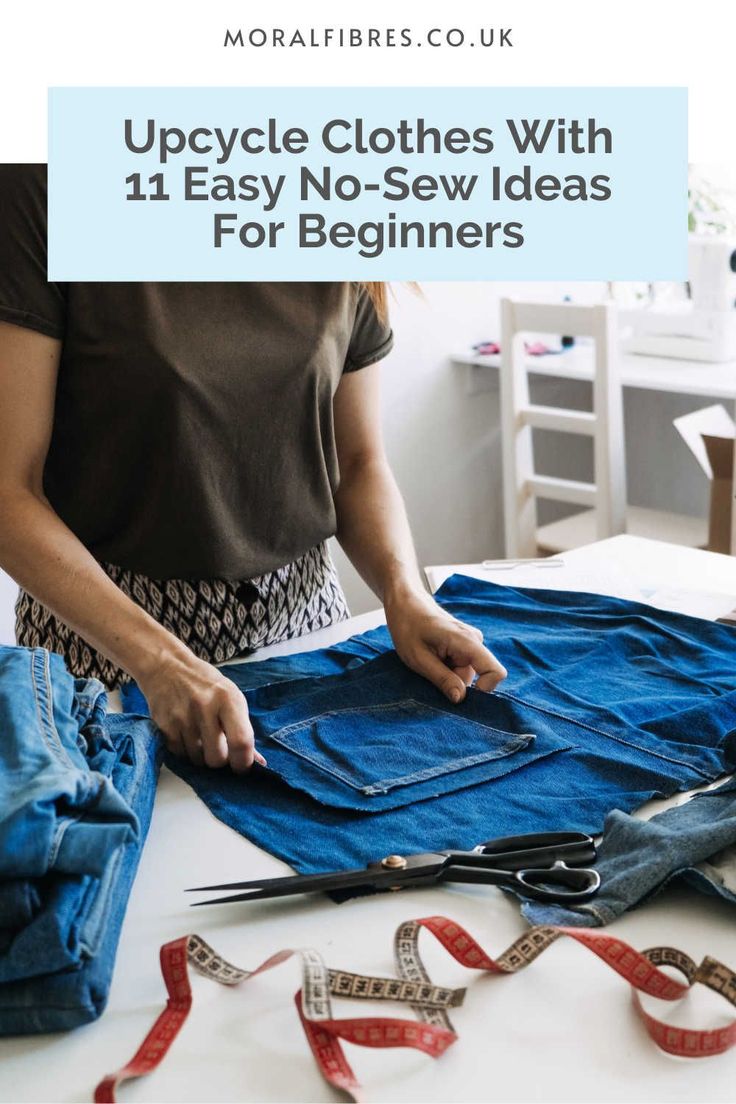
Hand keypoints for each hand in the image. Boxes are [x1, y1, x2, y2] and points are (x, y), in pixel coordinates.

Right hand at [135, 645, 265, 771]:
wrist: (168, 668)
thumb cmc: (207, 685)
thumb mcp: (231, 698)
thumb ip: (244, 729)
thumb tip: (258, 763)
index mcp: (228, 699)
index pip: (241, 741)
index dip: (244, 762)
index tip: (242, 767)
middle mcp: (205, 707)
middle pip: (217, 758)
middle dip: (220, 760)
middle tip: (219, 748)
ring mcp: (182, 717)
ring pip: (197, 760)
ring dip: (201, 756)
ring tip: (201, 736)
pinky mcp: (164, 726)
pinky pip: (180, 755)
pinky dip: (185, 751)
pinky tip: (187, 734)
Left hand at [385, 589, 506, 701]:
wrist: (404, 603)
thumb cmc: (408, 626)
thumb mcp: (419, 658)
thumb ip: (442, 679)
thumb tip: (460, 699)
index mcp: (467, 642)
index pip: (496, 672)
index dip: (484, 690)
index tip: (458, 694)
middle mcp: (475, 641)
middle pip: (475, 677)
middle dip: (453, 682)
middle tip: (428, 672)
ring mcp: (470, 643)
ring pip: (465, 674)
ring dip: (446, 675)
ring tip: (427, 661)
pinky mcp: (464, 645)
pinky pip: (460, 667)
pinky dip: (445, 668)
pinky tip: (431, 658)